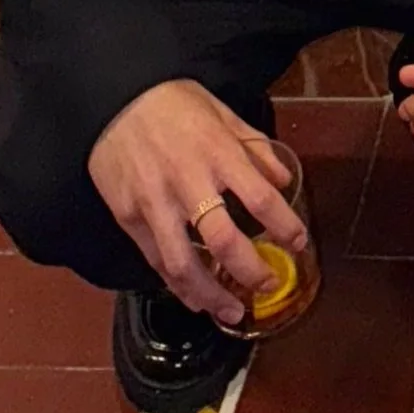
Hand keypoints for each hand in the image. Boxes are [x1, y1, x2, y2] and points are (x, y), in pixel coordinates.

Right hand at [86, 80, 305, 326]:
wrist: (113, 100)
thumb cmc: (174, 103)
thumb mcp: (222, 112)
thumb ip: (254, 147)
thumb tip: (284, 179)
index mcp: (218, 153)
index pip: (260, 198)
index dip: (284, 226)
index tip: (299, 243)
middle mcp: (188, 183)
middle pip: (224, 241)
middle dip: (250, 270)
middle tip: (270, 285)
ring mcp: (155, 205)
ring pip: (185, 265)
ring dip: (212, 295)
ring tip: (233, 312)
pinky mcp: (129, 219)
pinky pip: (156, 262)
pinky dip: (177, 287)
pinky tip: (195, 299)